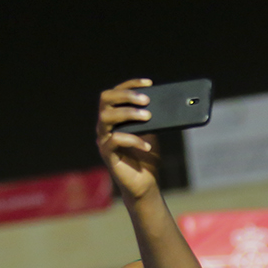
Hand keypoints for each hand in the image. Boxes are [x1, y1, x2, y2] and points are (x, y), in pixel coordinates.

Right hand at [96, 80, 160, 200]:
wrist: (146, 184)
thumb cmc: (148, 157)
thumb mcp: (153, 132)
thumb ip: (152, 117)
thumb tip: (163, 102)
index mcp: (114, 117)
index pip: (116, 93)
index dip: (130, 85)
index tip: (149, 84)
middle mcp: (105, 126)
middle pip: (105, 99)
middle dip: (126, 96)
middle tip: (146, 100)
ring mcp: (104, 140)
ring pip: (106, 118)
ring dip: (128, 113)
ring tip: (147, 117)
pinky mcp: (107, 155)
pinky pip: (114, 141)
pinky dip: (133, 140)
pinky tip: (147, 146)